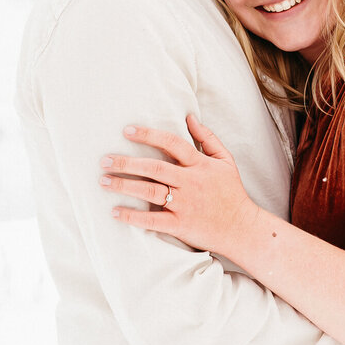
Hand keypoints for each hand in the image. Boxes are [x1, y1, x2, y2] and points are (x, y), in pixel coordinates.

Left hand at [101, 114, 260, 256]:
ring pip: (150, 192)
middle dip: (127, 163)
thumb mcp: (225, 160)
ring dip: (124, 186)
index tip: (127, 130)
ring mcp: (184, 205)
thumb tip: (189, 117)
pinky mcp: (180, 225)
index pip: (171, 143)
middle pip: (154, 168)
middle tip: (104, 160)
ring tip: (103, 181)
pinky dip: (133, 217)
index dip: (148, 135)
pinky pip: (153, 220)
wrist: (242, 228)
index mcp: (199, 165)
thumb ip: (208, 138)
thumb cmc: (232, 192)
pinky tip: (115, 212)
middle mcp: (190, 183)